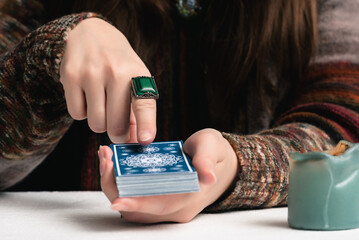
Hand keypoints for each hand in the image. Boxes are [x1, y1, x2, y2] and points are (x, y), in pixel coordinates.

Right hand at [60, 18, 155, 143]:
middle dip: (118, 134)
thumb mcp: (136, 80)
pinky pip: (77, 115)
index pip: (144, 104)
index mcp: (137, 74)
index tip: (145, 140)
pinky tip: (87, 96)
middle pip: (116, 125)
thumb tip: (136, 142)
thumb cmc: (119, 64)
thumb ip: (138, 112)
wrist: (91, 33)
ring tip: (102, 105)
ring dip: (100, 122)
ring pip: (95, 124)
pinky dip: (83, 112)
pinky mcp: (70, 76)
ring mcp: (91, 73)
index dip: (146, 124)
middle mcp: (116, 72)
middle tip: (118, 130)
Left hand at [98, 129, 237, 222]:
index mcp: (189, 197)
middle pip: (138, 210)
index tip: (117, 199)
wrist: (218, 164)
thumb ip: (206, 159)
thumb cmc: (213, 153)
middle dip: (116, 188)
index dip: (138, 204)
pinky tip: (113, 163)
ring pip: (132, 207)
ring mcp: (165, 207)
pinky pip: (134, 198)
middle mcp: (175, 208)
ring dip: (114, 185)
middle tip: (106, 159)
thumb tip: (206, 177)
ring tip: (106, 157)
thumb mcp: (211, 147)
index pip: (160, 206)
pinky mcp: (158, 201)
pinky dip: (120, 183)